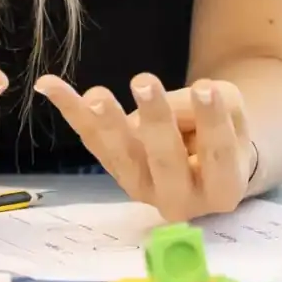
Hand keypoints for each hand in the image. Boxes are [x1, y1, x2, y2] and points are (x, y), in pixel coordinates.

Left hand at [36, 73, 253, 220]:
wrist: (207, 165)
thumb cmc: (225, 135)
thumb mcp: (233, 117)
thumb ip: (209, 107)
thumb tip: (159, 102)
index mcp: (221, 189)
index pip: (218, 155)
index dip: (212, 121)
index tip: (205, 85)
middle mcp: (178, 200)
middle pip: (166, 161)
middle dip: (155, 119)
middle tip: (145, 81)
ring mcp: (140, 189)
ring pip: (123, 157)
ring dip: (107, 123)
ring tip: (96, 96)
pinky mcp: (114, 170)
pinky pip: (92, 140)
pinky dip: (70, 110)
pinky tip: (48, 85)